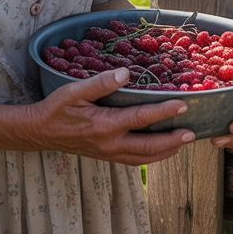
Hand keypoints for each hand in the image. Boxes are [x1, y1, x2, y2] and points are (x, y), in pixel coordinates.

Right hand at [30, 68, 195, 165]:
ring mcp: (109, 153)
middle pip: (149, 146)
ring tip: (182, 143)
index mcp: (104, 125)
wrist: (40, 132)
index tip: (182, 105)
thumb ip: (100, 83)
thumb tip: (125, 73)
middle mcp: (110, 144)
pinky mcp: (107, 156)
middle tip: (192, 133)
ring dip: (166, 151)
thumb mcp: (74, 91)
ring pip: (144, 158)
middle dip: (173, 140)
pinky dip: (152, 157)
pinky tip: (160, 150)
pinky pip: (135, 160)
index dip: (163, 111)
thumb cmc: (57, 108)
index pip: (140, 118)